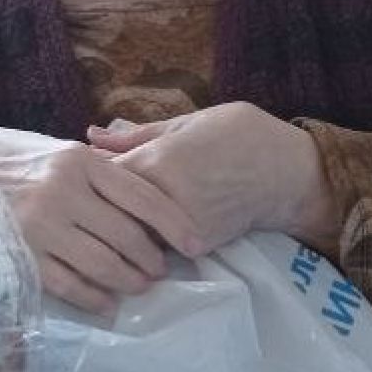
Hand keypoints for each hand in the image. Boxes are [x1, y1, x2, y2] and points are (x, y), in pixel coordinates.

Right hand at [0, 124, 206, 312]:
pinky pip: (70, 285)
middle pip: (128, 236)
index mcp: (79, 161)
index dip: (174, 223)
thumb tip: (140, 190)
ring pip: (104, 264)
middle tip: (161, 272)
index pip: (142, 195)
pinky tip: (106, 304)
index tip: (195, 242)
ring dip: (129, 282)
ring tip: (139, 287)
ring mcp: (43, 225)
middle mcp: (65, 191)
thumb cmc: (6, 159)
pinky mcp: (23, 254)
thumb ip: (93, 169)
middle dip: (151, 260)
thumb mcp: (52, 150)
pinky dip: (94, 298)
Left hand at [85, 103, 333, 255]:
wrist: (287, 172)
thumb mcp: (187, 122)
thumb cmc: (238, 134)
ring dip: (119, 230)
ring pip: (130, 235)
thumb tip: (91, 135)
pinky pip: (157, 248)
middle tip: (89, 207)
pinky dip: (146, 243)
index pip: (100, 177)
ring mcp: (178, 227)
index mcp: (155, 160)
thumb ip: (136, 134)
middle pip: (108, 213)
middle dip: (98, 210)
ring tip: (111, 222)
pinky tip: (141, 234)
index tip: (84, 179)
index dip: (88, 180)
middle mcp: (161, 198)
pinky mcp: (195, 247)